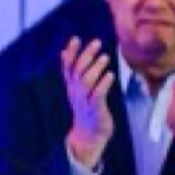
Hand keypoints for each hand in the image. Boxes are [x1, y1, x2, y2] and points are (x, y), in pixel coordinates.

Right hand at [60, 37, 114, 168]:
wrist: (88, 136)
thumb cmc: (86, 109)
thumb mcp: (78, 89)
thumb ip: (74, 71)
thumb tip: (65, 51)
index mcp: (71, 87)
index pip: (67, 67)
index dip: (71, 53)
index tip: (76, 38)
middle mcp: (76, 92)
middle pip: (77, 71)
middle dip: (86, 55)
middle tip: (97, 43)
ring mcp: (84, 101)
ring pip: (86, 82)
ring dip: (95, 68)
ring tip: (105, 57)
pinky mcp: (95, 110)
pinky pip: (97, 95)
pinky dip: (103, 84)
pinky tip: (110, 75)